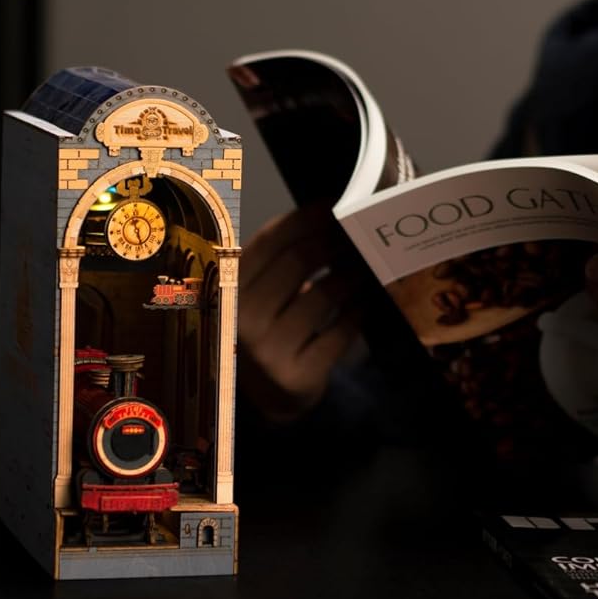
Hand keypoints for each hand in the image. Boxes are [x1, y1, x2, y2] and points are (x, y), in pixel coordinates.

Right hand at [237, 202, 365, 422]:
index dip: (307, 218)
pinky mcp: (297, 376)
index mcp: (228, 289)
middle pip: (298, 261)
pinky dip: (358, 310)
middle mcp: (241, 319)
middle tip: (361, 229)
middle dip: (335, 240)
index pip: (271, 240)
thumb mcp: (259, 292)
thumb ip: (280, 258)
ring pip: (324, 295)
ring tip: (370, 261)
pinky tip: (368, 299)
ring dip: (353, 273)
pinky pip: (340, 332)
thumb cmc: (269, 327)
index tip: (336, 204)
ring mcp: (267, 352)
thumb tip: (332, 212)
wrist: (268, 394)